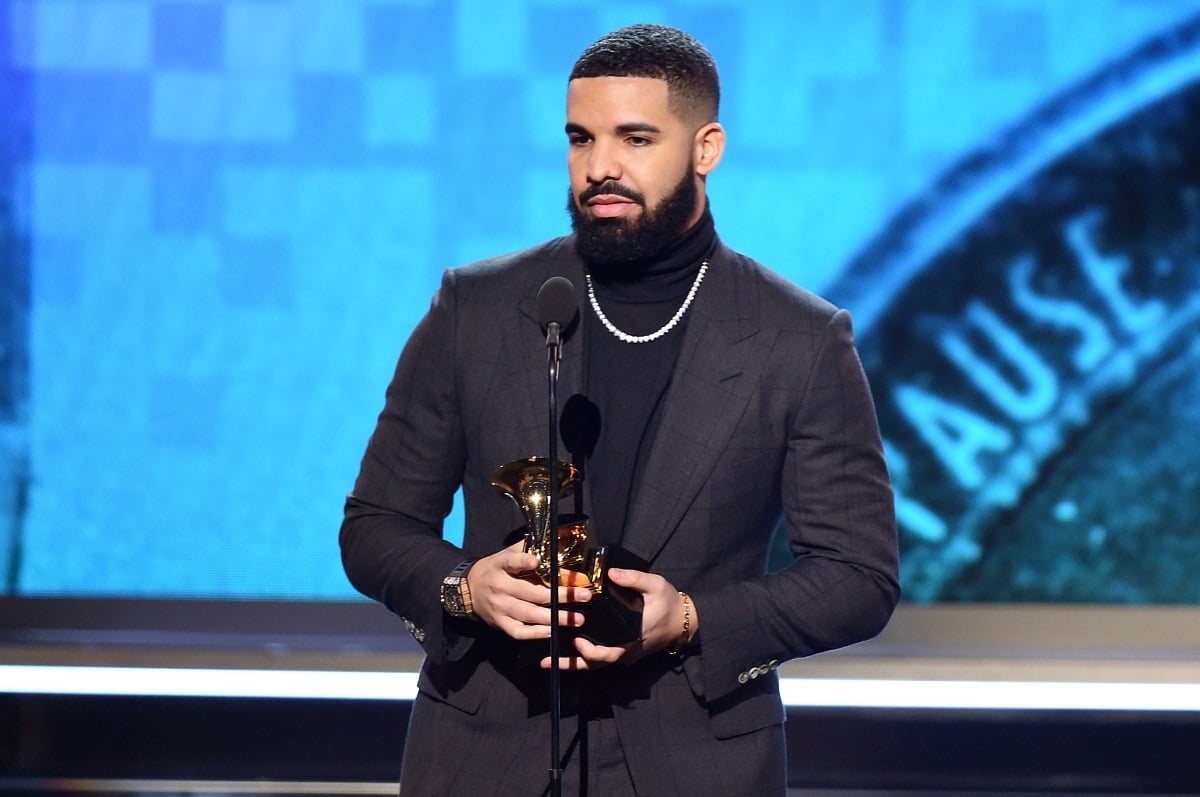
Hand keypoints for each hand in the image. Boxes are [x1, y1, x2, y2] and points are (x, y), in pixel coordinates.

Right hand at [467, 542, 591, 640]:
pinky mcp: (500, 623)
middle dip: (560, 595)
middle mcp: (500, 586)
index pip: (511, 562)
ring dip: (555, 617)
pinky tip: (553, 631)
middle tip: (585, 596)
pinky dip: (536, 633)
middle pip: (531, 592)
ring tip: (577, 618)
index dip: (523, 562)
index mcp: (501, 565)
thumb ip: (533, 549)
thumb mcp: (509, 554)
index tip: (536, 562)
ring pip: (529, 614)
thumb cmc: (497, 569)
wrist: (469, 589)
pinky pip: (519, 631)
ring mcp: (500, 607)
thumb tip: (563, 546)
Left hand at [540, 567, 697, 670]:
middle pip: (595, 665)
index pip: (608, 654)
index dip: (590, 652)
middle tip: (546, 661)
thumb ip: (633, 578)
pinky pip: (601, 659)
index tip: (577, 641)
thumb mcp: (655, 585)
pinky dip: (584, 657)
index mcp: (633, 638)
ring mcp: (625, 655)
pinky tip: (567, 651)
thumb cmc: (669, 602)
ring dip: (573, 664)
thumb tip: (610, 572)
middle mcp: (627, 652)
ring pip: (596, 665)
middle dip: (570, 664)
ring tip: (549, 662)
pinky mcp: (624, 652)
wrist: (683, 621)